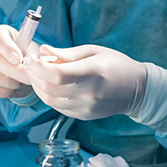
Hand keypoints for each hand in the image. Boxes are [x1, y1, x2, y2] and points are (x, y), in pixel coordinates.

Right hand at [0, 24, 35, 98]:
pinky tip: (15, 87)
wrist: (21, 69)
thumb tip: (35, 63)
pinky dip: (8, 91)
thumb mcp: (31, 49)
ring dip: (12, 82)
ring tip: (23, 81)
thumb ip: (32, 54)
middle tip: (28, 77)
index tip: (19, 59)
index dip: (6, 48)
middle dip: (13, 70)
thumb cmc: (26, 55)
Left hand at [23, 44, 146, 120]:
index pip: (58, 75)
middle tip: (30, 64)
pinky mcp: (83, 116)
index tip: (32, 58)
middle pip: (49, 89)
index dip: (39, 67)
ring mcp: (85, 108)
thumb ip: (67, 53)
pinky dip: (48, 96)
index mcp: (93, 73)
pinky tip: (50, 85)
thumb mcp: (94, 51)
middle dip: (34, 75)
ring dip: (38, 87)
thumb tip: (43, 51)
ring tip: (38, 74)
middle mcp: (88, 94)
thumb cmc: (117, 65)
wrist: (136, 90)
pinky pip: (57, 107)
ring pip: (50, 101)